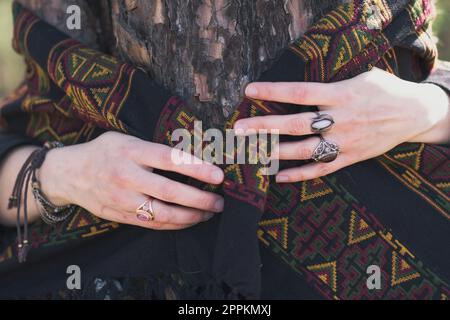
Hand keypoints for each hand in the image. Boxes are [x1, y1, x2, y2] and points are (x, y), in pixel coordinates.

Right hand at [40, 131, 224, 229]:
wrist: (69, 174)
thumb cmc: (104, 152)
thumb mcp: (126, 139)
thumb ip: (153, 148)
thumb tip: (192, 158)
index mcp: (131, 151)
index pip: (170, 160)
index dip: (197, 168)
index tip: (219, 176)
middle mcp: (126, 176)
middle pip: (170, 192)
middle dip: (200, 199)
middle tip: (220, 202)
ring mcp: (122, 199)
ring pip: (163, 214)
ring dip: (191, 216)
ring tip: (210, 213)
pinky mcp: (120, 216)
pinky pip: (152, 224)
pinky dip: (174, 225)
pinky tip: (189, 221)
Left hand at [234, 68, 449, 182]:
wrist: (414, 114)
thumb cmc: (384, 90)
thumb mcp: (360, 77)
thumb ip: (331, 84)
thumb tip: (299, 88)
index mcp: (341, 95)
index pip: (299, 93)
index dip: (273, 91)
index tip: (249, 90)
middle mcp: (340, 120)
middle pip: (296, 124)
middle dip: (265, 126)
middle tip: (239, 129)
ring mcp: (345, 142)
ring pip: (304, 150)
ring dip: (275, 152)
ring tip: (251, 153)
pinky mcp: (350, 158)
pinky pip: (321, 169)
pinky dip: (299, 175)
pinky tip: (278, 177)